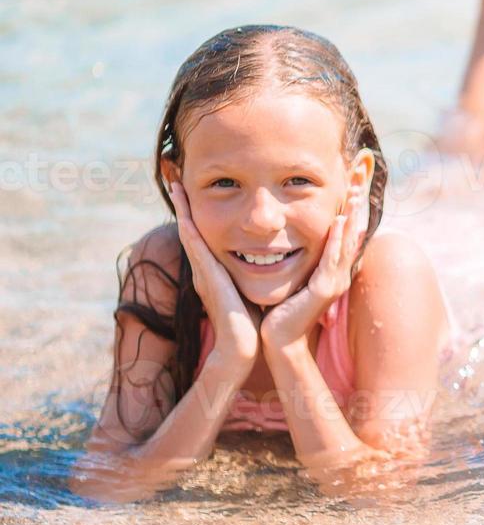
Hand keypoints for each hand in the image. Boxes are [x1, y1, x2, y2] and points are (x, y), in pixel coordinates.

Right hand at [168, 182, 259, 367]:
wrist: (241, 345)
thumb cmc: (250, 321)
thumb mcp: (248, 290)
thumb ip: (250, 275)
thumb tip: (265, 261)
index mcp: (214, 270)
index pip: (204, 235)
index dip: (198, 214)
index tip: (196, 193)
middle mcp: (204, 268)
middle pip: (191, 228)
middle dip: (184, 205)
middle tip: (177, 180)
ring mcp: (202, 272)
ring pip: (189, 232)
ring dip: (183, 209)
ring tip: (177, 186)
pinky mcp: (206, 277)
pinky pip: (195, 247)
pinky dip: (188, 228)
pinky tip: (184, 212)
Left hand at [261, 192, 368, 350]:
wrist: (276, 340)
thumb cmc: (278, 309)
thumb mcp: (289, 276)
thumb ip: (293, 257)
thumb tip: (280, 238)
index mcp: (332, 268)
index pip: (345, 230)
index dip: (350, 206)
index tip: (352, 181)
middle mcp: (339, 273)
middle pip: (353, 230)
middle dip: (356, 203)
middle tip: (360, 176)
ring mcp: (335, 281)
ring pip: (348, 241)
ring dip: (352, 214)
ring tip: (355, 192)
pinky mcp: (325, 289)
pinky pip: (332, 258)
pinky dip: (337, 239)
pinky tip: (339, 221)